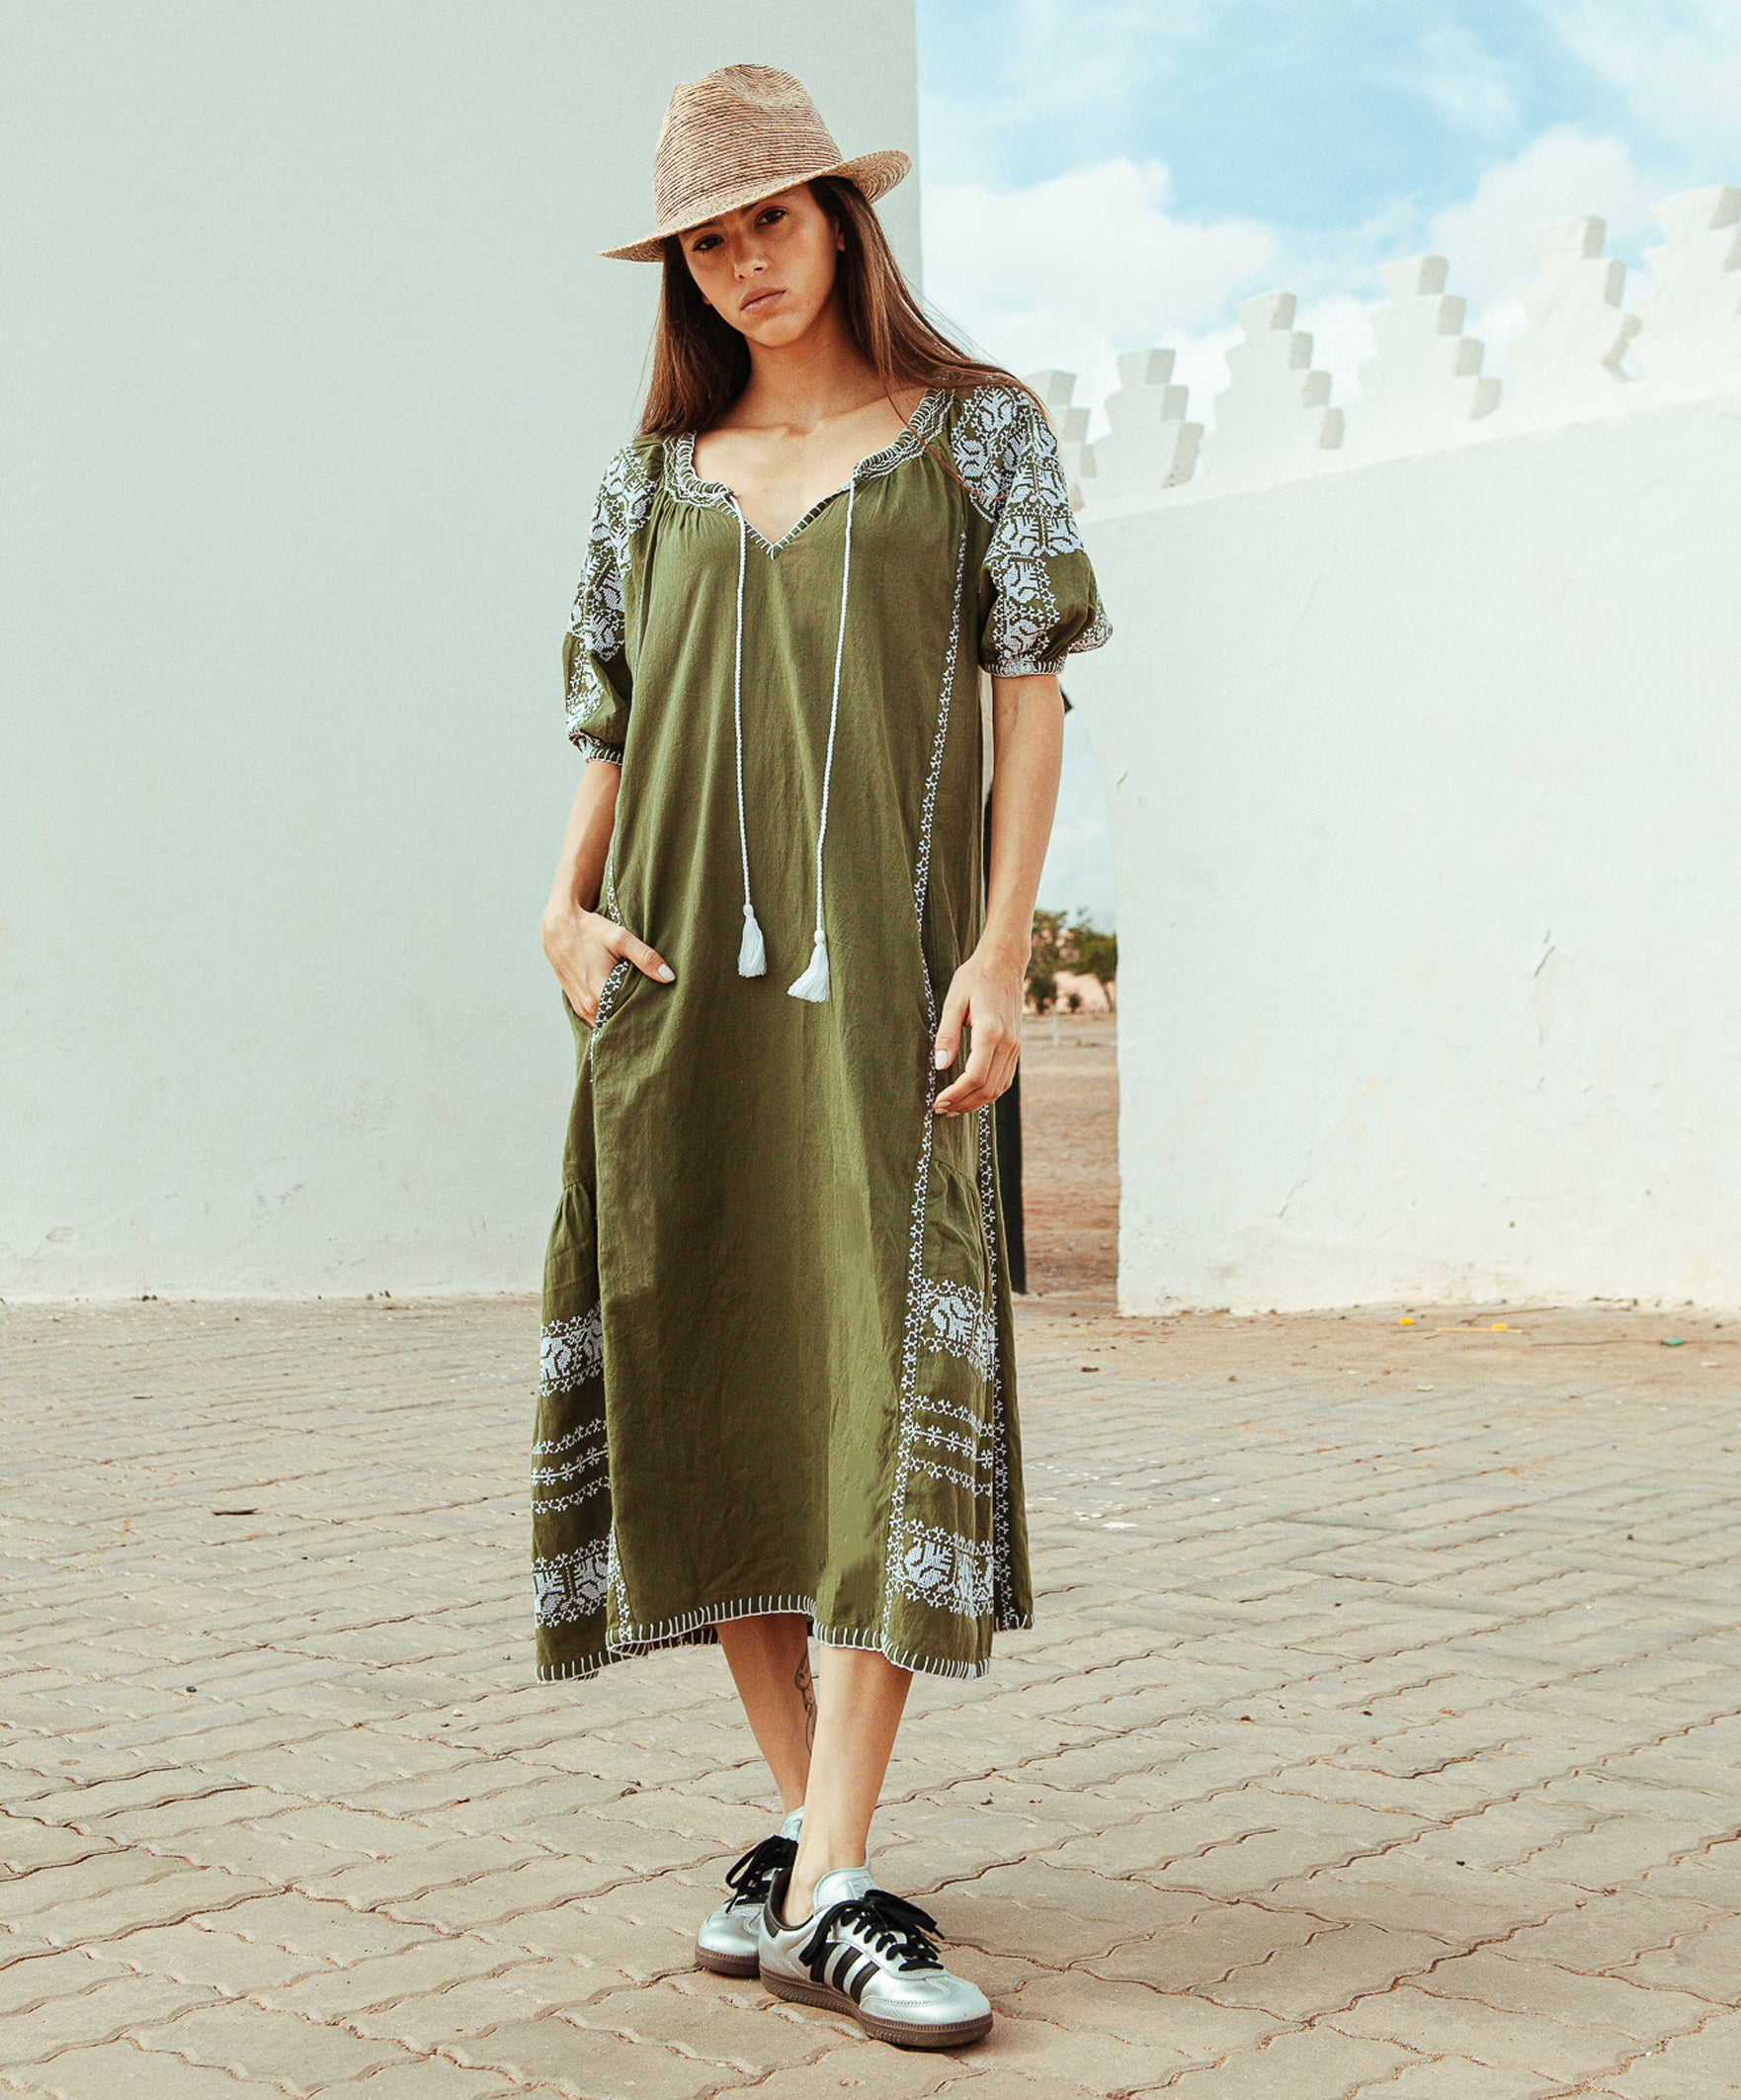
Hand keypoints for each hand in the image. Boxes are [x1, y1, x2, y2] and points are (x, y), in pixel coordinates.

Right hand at [541, 904, 671, 1023]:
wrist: (558, 927)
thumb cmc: (590, 930)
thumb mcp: (620, 939)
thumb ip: (645, 958)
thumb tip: (669, 976)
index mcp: (599, 994)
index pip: (628, 1018)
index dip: (645, 1018)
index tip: (660, 1017)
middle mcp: (588, 1007)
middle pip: (617, 1025)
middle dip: (635, 1022)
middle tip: (655, 1018)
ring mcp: (580, 1008)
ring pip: (606, 1024)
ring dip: (620, 1020)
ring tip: (641, 1014)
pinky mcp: (576, 1005)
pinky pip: (596, 1019)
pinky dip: (609, 1016)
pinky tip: (623, 1008)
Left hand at [932, 945, 1023, 1114]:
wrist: (1004, 963)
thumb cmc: (975, 978)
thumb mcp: (953, 1002)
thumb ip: (946, 1035)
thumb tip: (940, 1066)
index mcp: (991, 1032)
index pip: (975, 1076)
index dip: (956, 1094)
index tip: (937, 1102)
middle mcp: (1008, 1043)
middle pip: (988, 1088)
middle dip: (963, 1103)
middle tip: (940, 1109)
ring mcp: (1015, 1046)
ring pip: (999, 1088)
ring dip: (976, 1102)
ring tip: (953, 1107)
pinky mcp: (1016, 1046)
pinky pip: (1005, 1079)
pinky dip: (988, 1092)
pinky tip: (971, 1094)